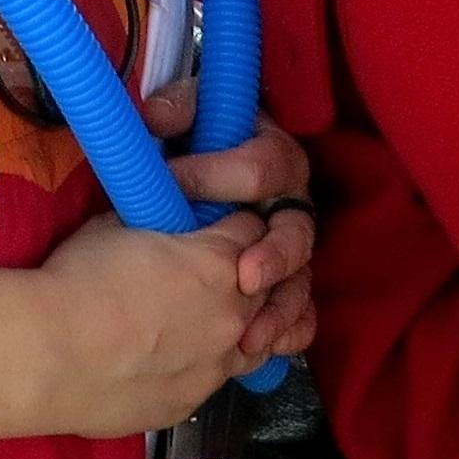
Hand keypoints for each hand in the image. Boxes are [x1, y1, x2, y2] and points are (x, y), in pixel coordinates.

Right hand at [28, 206, 271, 437]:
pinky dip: (201, 367)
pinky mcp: (190, 404)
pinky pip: (212, 381)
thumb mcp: (115, 226)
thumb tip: (155, 219)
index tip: (215, 227)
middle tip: (208, 273)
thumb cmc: (76, 282)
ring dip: (236, 328)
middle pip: (266, 290)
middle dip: (245, 277)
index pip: (254, 231)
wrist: (46, 356)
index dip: (234, 224)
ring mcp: (215, 368)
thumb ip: (154, 222)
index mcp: (218, 263)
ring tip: (200, 322)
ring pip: (254, 343)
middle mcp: (232, 317)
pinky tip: (168, 361)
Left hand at [145, 80, 321, 366]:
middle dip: (274, 255)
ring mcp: (287, 249)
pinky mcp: (279, 286)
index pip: (262, 166)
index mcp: (270, 156)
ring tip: (251, 335)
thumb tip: (157, 114)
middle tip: (244, 275)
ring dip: (281, 308)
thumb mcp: (179, 120)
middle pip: (297, 231)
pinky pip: (299, 314)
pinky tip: (262, 349)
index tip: (173, 181)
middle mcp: (288, 204)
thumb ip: (174, 110)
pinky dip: (287, 333)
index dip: (219, 174)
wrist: (187, 182)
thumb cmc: (186, 147)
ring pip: (301, 281)